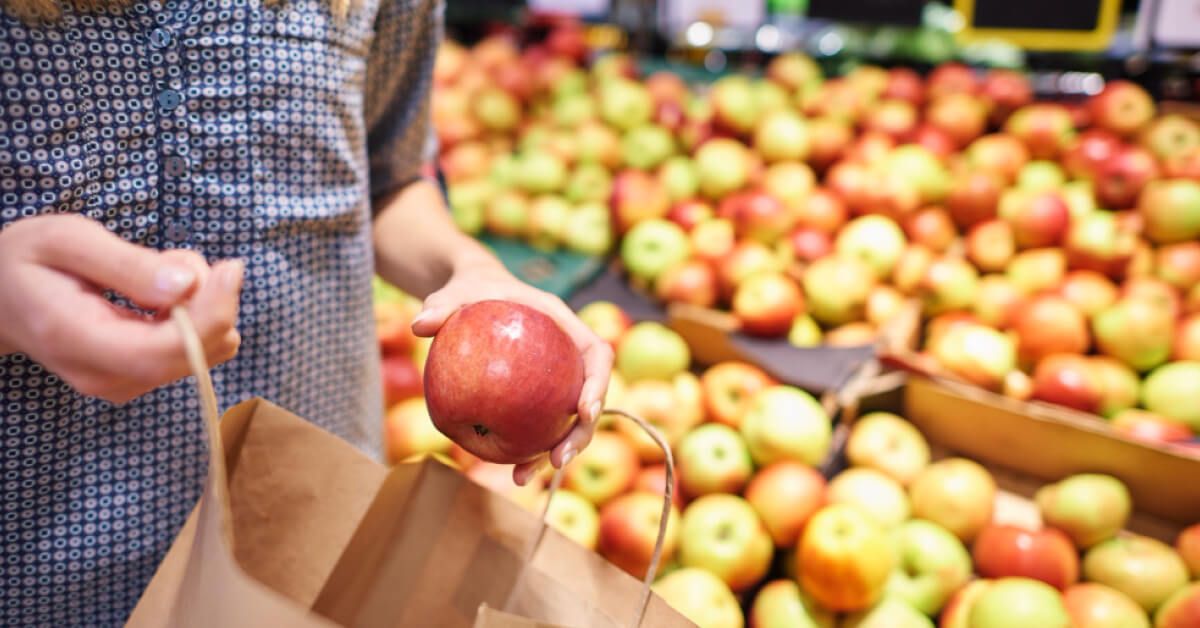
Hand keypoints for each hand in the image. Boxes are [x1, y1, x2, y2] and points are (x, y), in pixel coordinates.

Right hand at [0, 214, 244, 403]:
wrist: (0, 295)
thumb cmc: (29, 260)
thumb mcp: (67, 240)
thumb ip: (126, 264)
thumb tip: (186, 286)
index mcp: (76, 339)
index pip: (161, 350)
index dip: (210, 314)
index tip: (230, 270)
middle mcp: (103, 375)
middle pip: (192, 354)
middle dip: (210, 302)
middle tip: (178, 258)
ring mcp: (122, 382)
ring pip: (202, 351)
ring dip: (201, 304)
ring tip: (155, 270)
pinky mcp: (139, 376)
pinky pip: (194, 350)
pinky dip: (194, 315)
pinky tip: (161, 291)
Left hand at [411, 257, 612, 485]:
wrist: (474, 295)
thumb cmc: (470, 290)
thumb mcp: (455, 291)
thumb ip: (442, 305)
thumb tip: (419, 325)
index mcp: (563, 324)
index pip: (596, 354)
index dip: (598, 384)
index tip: (583, 411)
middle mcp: (567, 355)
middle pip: (590, 397)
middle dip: (581, 433)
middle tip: (559, 460)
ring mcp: (556, 379)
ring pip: (568, 421)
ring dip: (556, 452)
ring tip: (523, 477)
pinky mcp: (540, 397)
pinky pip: (541, 426)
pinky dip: (530, 450)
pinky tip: (510, 472)